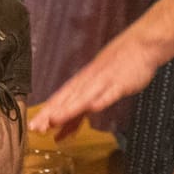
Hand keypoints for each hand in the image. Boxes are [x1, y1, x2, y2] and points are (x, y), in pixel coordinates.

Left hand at [30, 30, 158, 138]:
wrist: (141, 44)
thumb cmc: (119, 65)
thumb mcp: (98, 86)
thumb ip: (81, 108)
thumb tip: (63, 129)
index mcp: (82, 81)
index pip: (60, 99)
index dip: (46, 113)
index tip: (32, 127)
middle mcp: (90, 81)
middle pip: (68, 99)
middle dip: (51, 114)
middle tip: (36, 127)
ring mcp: (105, 81)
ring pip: (85, 96)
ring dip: (70, 108)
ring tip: (55, 120)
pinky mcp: (122, 82)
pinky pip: (111, 92)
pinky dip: (102, 99)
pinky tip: (94, 108)